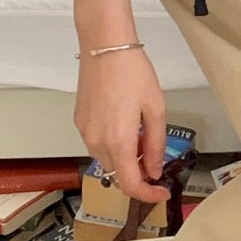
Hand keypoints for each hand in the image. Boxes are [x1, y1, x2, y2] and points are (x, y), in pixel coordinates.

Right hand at [73, 47, 170, 205]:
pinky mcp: (80, 121)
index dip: (147, 194)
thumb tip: (155, 169)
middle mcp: (96, 140)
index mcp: (118, 140)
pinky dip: (113, 143)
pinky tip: (126, 123)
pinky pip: (98, 144)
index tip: (161, 192)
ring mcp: (85, 132)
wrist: (105, 46)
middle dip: (138, 170)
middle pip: (118, 173)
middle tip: (155, 152)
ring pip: (107, 159)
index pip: (130, 184)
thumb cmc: (132, 71)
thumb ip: (156, 143)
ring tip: (141, 131)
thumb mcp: (155, 108)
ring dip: (125, 156)